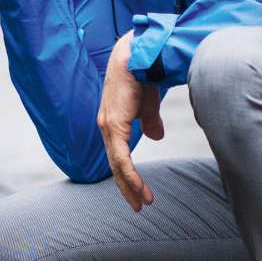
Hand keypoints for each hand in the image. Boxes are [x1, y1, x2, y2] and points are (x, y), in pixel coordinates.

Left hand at [97, 33, 159, 210]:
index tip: (138, 191)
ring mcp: (108, 126)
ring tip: (142, 203)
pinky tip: (139, 189)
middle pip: (115, 165)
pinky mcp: (115, 125)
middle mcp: (106, 126)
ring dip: (131, 186)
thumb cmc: (143, 75)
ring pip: (118, 166)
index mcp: (113, 122)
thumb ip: (148, 121)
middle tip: (139, 206)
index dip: (127, 175)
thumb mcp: (147, 104)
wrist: (140, 55)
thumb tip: (155, 137)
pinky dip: (131, 176)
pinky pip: (122, 158)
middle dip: (128, 187)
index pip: (118, 155)